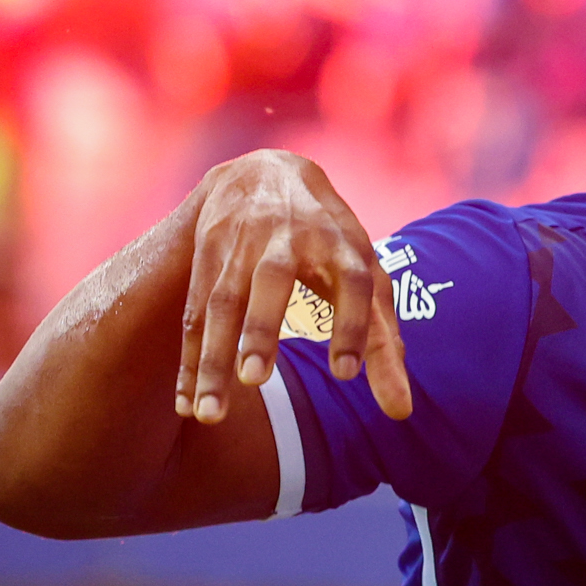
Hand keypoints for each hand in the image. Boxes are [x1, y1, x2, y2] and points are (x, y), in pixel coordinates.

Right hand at [177, 150, 411, 424]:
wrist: (263, 171)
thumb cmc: (330, 240)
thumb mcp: (363, 274)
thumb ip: (383, 340)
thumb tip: (401, 412)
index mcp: (341, 241)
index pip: (351, 280)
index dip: (351, 323)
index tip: (347, 374)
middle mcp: (288, 238)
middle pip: (274, 280)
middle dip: (263, 329)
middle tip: (256, 380)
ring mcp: (241, 244)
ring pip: (222, 301)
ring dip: (213, 357)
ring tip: (209, 414)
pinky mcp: (205, 256)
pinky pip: (193, 313)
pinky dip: (188, 360)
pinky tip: (185, 403)